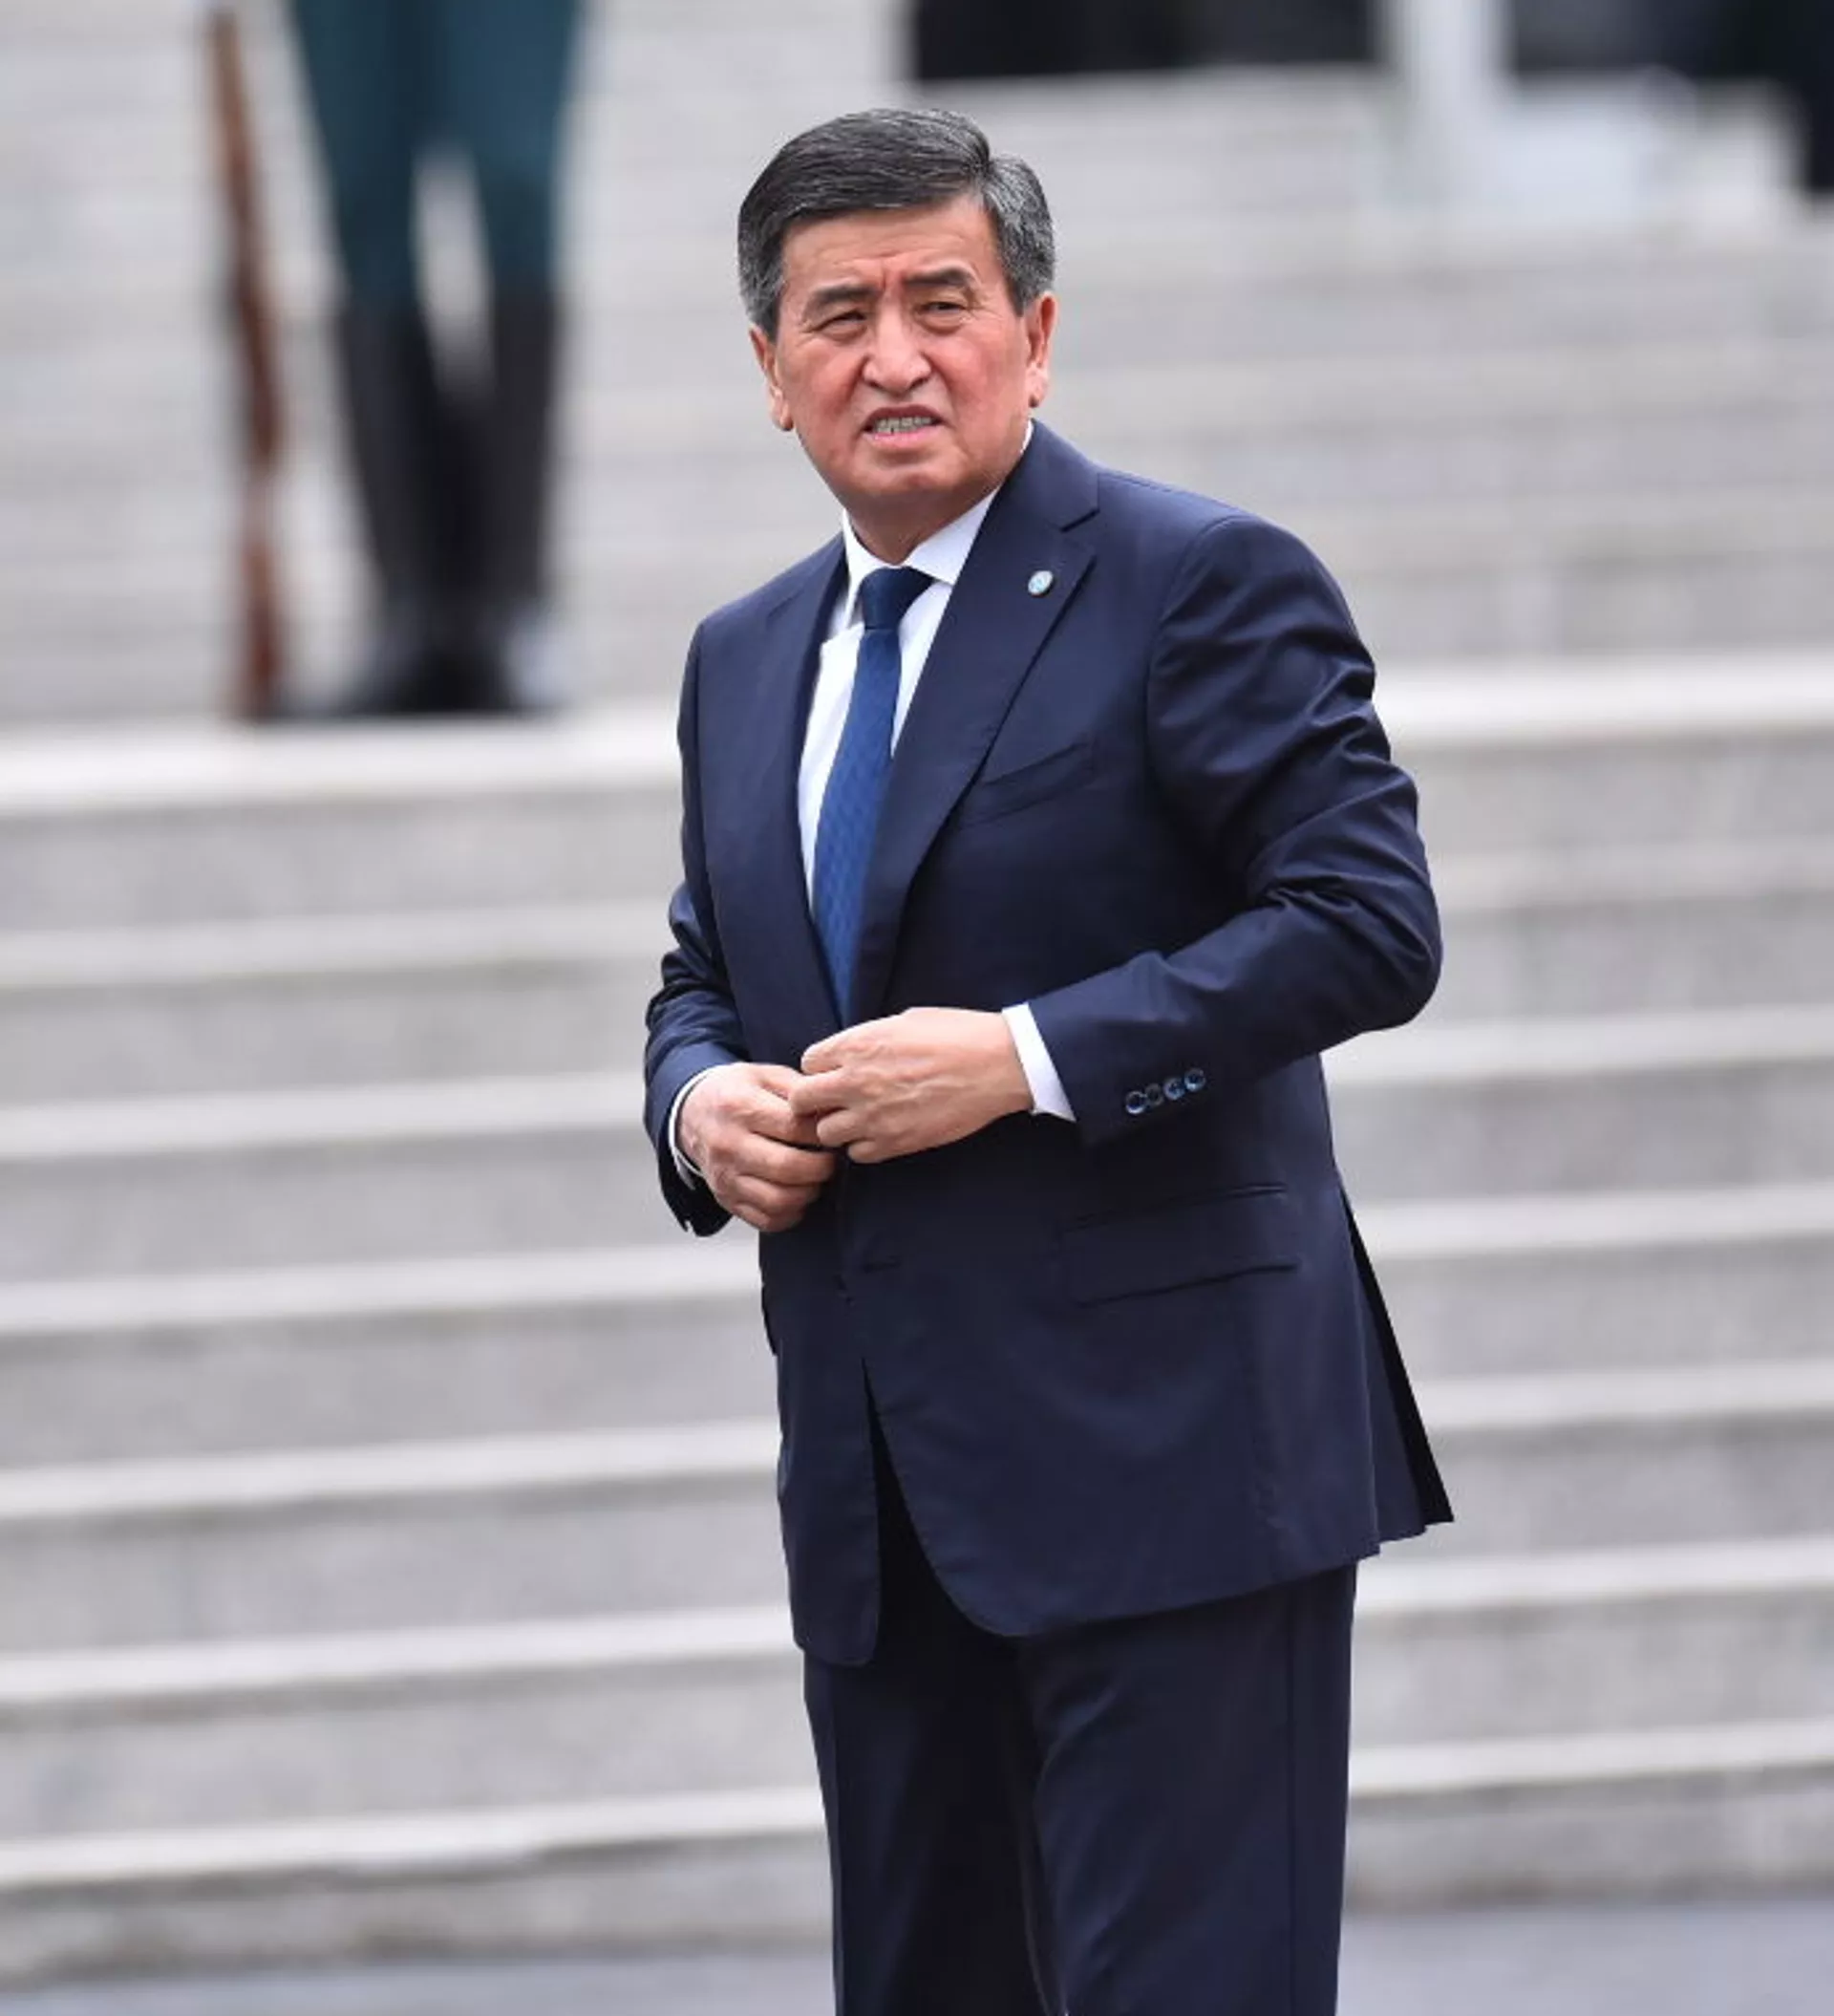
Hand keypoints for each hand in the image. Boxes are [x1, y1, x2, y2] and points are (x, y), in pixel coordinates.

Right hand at [678, 1063, 837, 1232]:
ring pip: (778, 1200)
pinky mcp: (726, 1198)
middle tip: (829, 1160)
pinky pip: (766, 1219)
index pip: (793, 1127)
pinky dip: (790, 1214)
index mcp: (740, 1107)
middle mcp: (729, 1144)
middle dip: (821, 1167)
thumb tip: (832, 1109)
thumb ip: (799, 1089)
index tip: (832, 1133)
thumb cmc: (735, 1094)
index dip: (822, 1133)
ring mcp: (725, 1176)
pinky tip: (797, 1196)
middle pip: (787, 1167)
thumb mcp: (764, 1076)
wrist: (693, 1113)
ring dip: (808, 1193)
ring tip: (814, 1179)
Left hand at [789, 1008, 1031, 1163]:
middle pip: (803, 1101)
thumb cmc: (957, 1034)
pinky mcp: (896, 1142)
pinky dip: (864, 1146)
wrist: (998, 1065)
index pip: (807, 1062)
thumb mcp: (904, 1021)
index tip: (834, 1072)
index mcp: (857, 1044)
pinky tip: (882, 1133)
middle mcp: (856, 1081)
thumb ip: (868, 1040)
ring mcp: (874, 1116)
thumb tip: (849, 1054)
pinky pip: (858, 1154)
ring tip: (860, 1119)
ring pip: (826, 1134)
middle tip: (834, 1101)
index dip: (820, 1068)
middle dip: (814, 1101)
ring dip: (838, 1127)